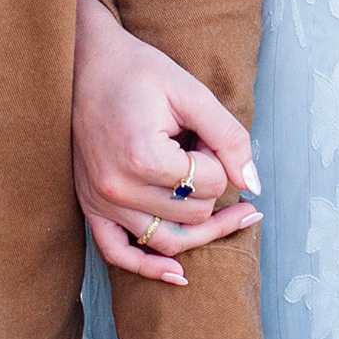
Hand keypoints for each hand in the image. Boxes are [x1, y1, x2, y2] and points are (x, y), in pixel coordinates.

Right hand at [73, 0, 259, 284]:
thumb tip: (253, 185)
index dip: (221, 160)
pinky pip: (119, 253)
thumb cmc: (139, 71)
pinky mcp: (90, 206)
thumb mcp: (191, 92)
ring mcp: (101, 201)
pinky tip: (180, 275)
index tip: (206, 134)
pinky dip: (150, 268)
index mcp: (144, 157)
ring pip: (168, 240)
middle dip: (211, 187)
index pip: (211, 183)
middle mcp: (119, 187)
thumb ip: (229, 137)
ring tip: (226, 210)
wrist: (84, 63)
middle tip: (203, 152)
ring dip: (200, 226)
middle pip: (194, 215)